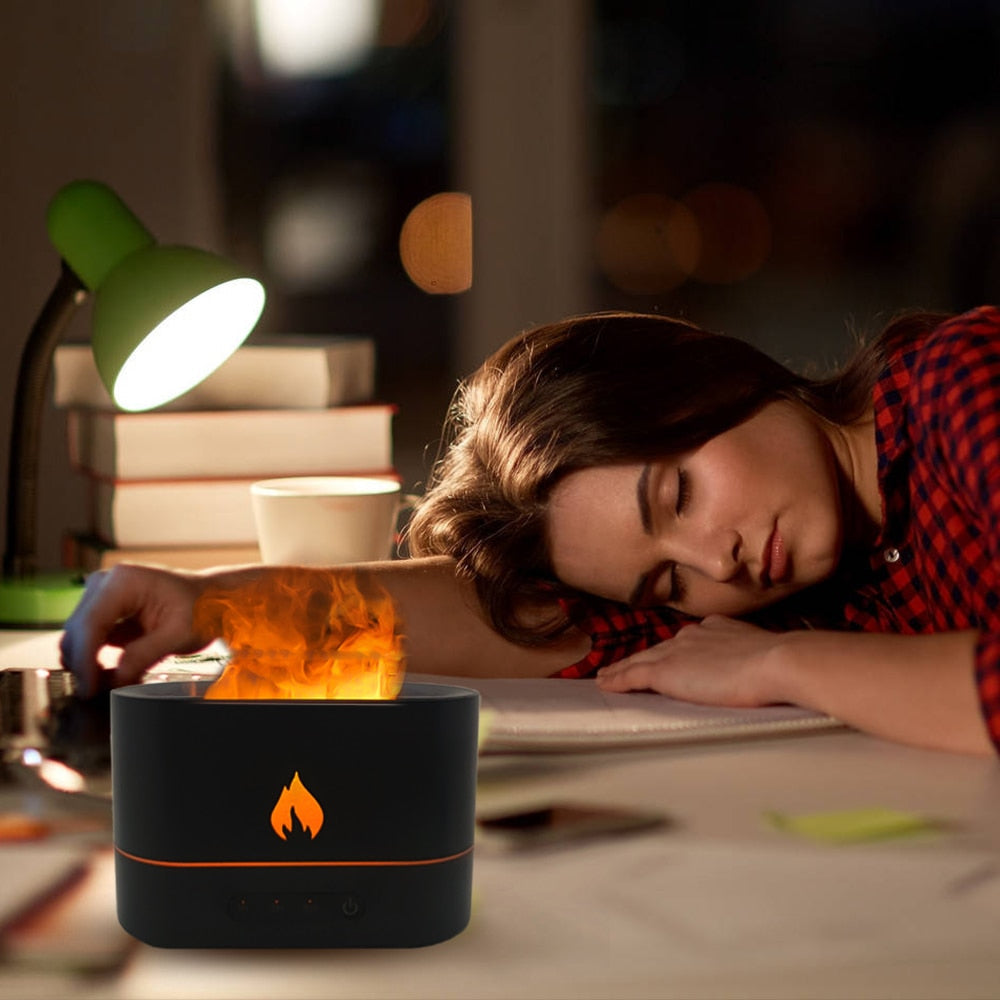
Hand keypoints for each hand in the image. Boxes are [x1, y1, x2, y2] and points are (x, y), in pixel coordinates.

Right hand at [59, 564, 209, 696]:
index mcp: (124, 581)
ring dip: (86, 664)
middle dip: (84, 665)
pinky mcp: (103, 611)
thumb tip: (113, 681)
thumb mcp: (179, 635)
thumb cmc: (201, 609)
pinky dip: (93, 660)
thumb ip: (143, 656)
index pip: (91, 623)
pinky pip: (87, 639)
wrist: (212, 599)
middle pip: (77, 630)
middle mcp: (105, 583)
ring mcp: (101, 596)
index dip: (85, 660)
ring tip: (107, 686)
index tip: (88, 689)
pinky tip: (109, 676)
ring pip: (77, 637)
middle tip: (97, 694)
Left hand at [594, 615, 787, 706]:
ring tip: (607, 676)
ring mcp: (676, 651)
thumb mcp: (763, 655)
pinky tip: (606, 684)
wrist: (776, 662)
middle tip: (623, 666)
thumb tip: (759, 668)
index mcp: (715, 629)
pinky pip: (633, 675)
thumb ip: (752, 658)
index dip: (673, 651)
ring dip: (623, 669)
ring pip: (641, 660)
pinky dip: (618, 679)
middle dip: (643, 658)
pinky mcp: (665, 671)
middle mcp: (692, 635)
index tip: (668, 656)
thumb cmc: (781, 664)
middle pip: (659, 649)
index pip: (686, 642)